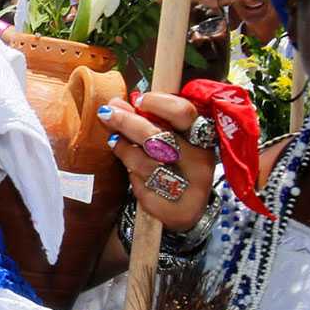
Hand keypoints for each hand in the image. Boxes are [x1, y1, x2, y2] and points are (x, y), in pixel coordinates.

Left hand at [102, 90, 214, 230]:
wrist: (186, 209)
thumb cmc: (176, 165)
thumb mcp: (172, 138)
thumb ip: (148, 120)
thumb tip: (116, 103)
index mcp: (202, 138)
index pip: (183, 113)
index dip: (157, 103)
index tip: (137, 100)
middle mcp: (198, 162)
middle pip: (158, 136)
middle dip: (127, 121)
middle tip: (106, 113)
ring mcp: (185, 188)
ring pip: (143, 161)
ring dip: (123, 147)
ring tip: (114, 140)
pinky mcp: (170, 207)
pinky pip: (139, 184)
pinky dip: (130, 173)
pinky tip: (129, 167)